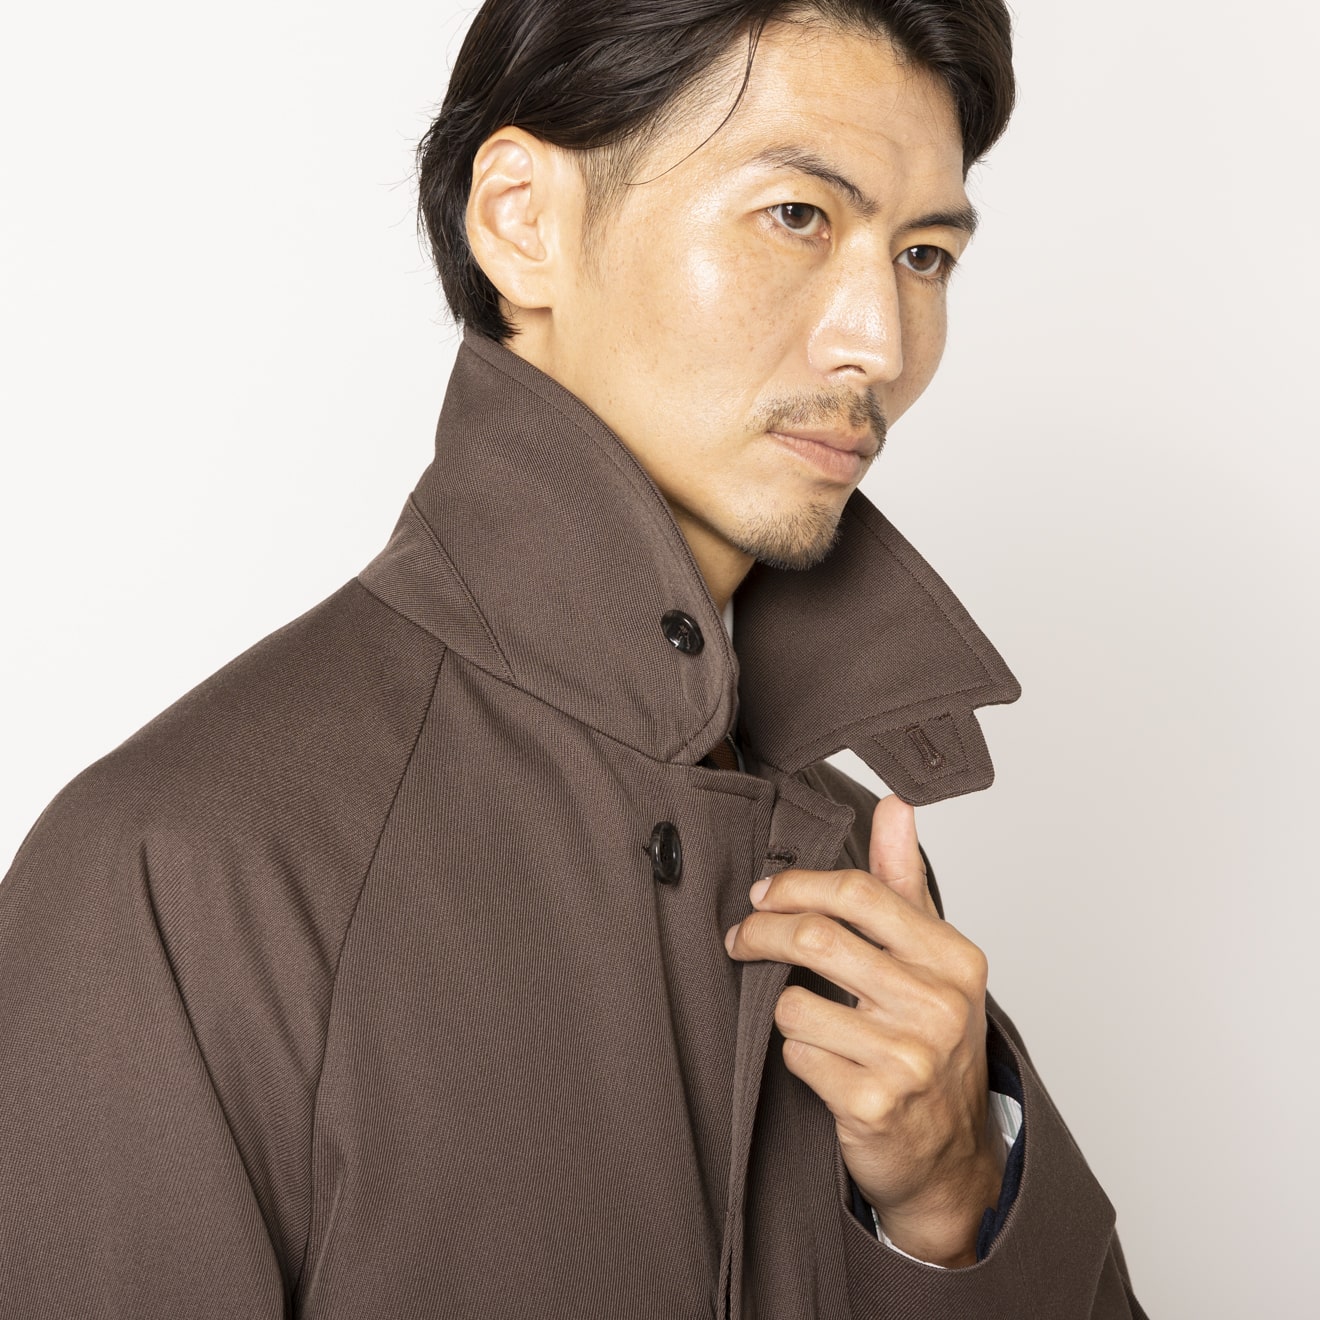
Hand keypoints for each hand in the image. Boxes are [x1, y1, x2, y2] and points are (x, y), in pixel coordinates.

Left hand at [723, 794, 1004, 1267]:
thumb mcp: (930, 957)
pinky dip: (796, 1056)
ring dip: (783, 1009)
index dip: (797, 886)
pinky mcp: (874, 1105)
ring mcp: (910, 1059)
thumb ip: (905, 880)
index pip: (860, 892)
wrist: (950, 1152)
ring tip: (809, 1021)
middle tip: (740, 937)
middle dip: (762, 932)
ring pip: (795, 1004)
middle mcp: (939, 1005)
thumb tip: (894, 806)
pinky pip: (796, 1056)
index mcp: (953, 958)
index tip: (763, 894)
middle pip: (818, 939)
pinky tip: (823, 1065)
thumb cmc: (930, 1038)